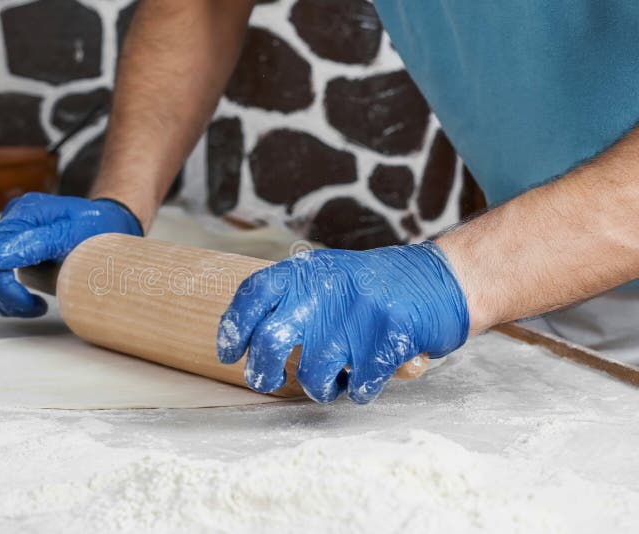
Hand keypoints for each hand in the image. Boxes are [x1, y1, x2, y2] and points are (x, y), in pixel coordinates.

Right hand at [0, 193, 142, 316]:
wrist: (110, 223)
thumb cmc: (99, 228)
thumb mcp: (78, 235)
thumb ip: (40, 243)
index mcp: (25, 212)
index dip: (5, 286)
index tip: (35, 304)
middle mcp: (11, 218)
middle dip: (4, 295)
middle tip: (35, 309)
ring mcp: (8, 232)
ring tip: (31, 308)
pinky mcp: (10, 245)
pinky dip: (0, 293)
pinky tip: (24, 302)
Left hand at [216, 243, 468, 403]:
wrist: (442, 278)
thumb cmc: (375, 286)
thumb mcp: (328, 275)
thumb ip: (292, 297)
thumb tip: (246, 337)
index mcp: (307, 272)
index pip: (253, 295)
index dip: (233, 328)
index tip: (228, 353)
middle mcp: (327, 291)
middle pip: (270, 341)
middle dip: (261, 373)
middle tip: (268, 380)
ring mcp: (359, 314)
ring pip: (314, 375)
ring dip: (320, 388)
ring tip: (333, 379)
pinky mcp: (390, 338)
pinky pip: (359, 386)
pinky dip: (359, 390)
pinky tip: (367, 376)